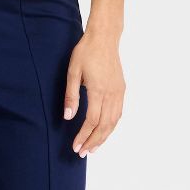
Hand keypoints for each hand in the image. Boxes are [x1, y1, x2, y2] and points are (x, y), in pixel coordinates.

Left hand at [63, 31, 125, 156]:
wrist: (104, 38)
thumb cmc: (86, 52)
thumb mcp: (73, 71)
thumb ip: (71, 95)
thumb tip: (68, 117)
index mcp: (98, 90)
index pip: (92, 121)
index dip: (83, 136)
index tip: (75, 146)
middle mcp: (111, 94)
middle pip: (104, 126)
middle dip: (93, 141)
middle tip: (83, 152)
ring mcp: (118, 92)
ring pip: (114, 122)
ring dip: (104, 137)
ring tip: (93, 147)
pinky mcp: (121, 89)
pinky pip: (119, 113)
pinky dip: (112, 125)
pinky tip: (105, 130)